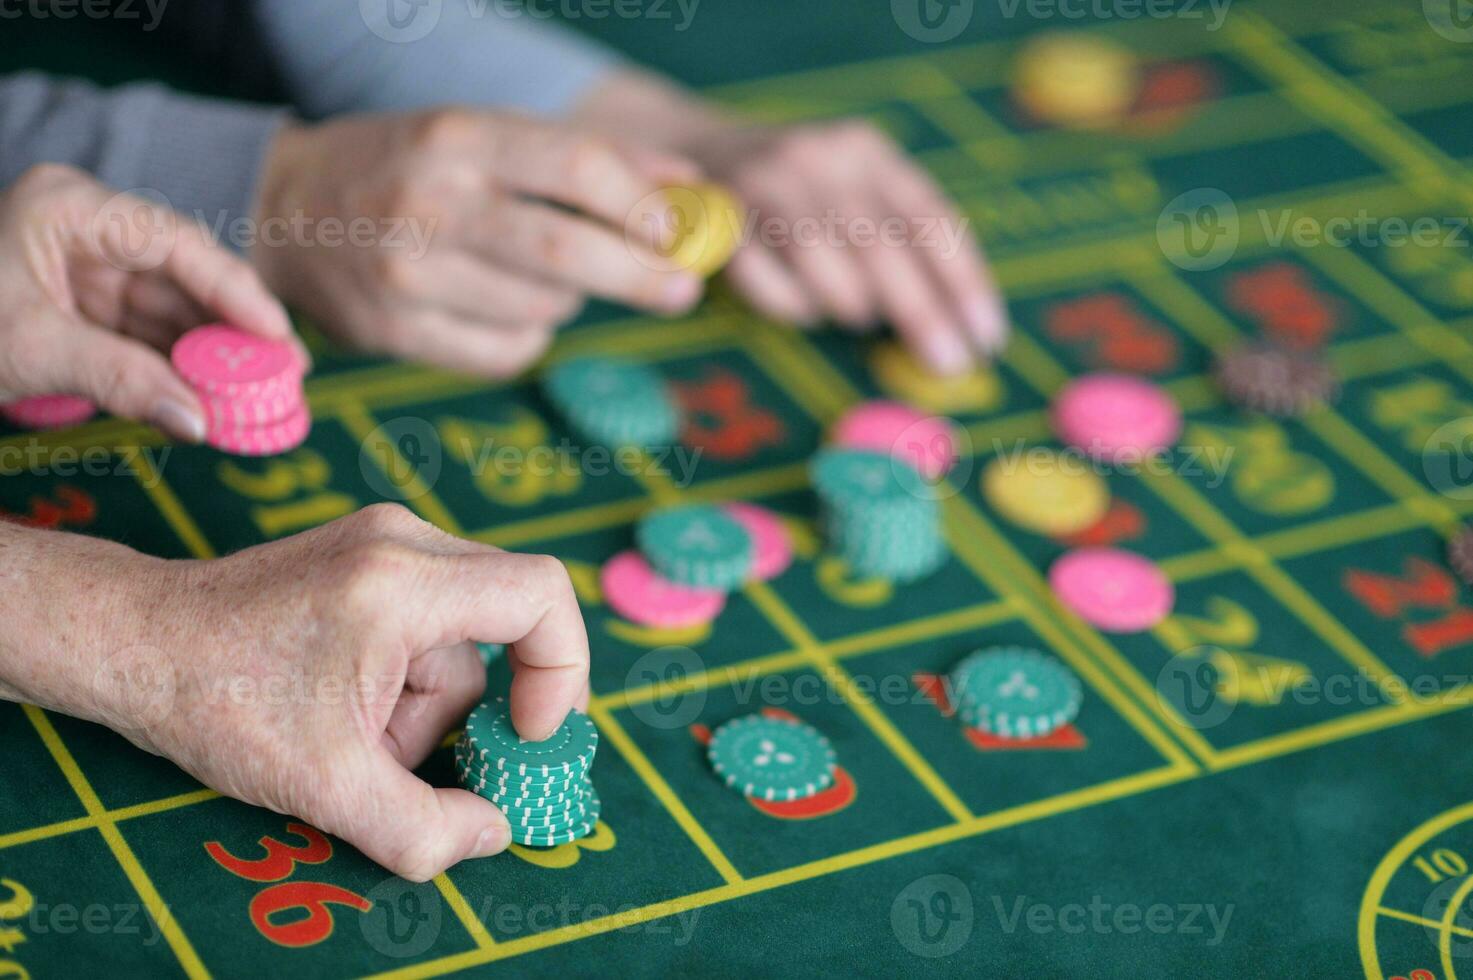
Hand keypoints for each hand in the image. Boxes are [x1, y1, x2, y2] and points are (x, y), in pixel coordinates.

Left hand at [0, 165, 295, 439]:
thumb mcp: (32, 351)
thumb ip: (122, 380)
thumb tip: (199, 423)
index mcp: (72, 208)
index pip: (177, 243)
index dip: (236, 293)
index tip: (279, 339)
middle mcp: (88, 229)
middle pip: (182, 278)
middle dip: (232, 333)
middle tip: (285, 378)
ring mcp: (85, 268)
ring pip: (169, 311)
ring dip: (211, 359)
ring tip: (259, 400)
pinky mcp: (81, 306)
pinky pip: (145, 336)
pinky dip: (178, 370)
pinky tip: (213, 399)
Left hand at [0, 505, 589, 879]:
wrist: (132, 643)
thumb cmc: (219, 704)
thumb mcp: (325, 786)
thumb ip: (424, 826)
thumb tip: (494, 834)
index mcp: (404, 581)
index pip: (543, 595)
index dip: (561, 672)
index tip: (523, 736)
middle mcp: (407, 540)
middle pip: (504, 625)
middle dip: (468, 707)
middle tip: (419, 757)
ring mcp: (386, 539)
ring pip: (460, 635)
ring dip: (425, 703)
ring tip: (353, 739)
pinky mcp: (368, 554)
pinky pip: (428, 620)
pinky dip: (405, 676)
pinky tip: (345, 707)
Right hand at [253, 109, 705, 377]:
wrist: (283, 210)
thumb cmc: (409, 166)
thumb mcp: (483, 135)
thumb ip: (582, 158)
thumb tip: (687, 188)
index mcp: (458, 138)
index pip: (575, 168)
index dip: (641, 207)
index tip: (680, 234)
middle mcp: (429, 204)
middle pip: (564, 252)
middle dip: (638, 277)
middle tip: (680, 290)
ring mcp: (406, 274)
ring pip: (539, 308)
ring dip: (569, 301)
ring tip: (549, 278)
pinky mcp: (392, 333)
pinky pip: (504, 352)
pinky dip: (529, 336)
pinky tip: (508, 309)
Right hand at [574, 72, 1007, 375]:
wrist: (693, 152)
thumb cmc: (794, 192)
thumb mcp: (854, 192)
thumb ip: (901, 242)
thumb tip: (958, 328)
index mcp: (867, 150)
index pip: (931, 219)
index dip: (964, 283)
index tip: (987, 338)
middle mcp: (819, 157)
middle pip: (883, 249)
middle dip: (921, 315)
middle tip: (949, 365)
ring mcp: (763, 184)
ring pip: (826, 274)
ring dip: (848, 308)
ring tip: (852, 312)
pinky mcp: (718, 221)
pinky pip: (772, 291)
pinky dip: (792, 308)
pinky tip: (798, 298)